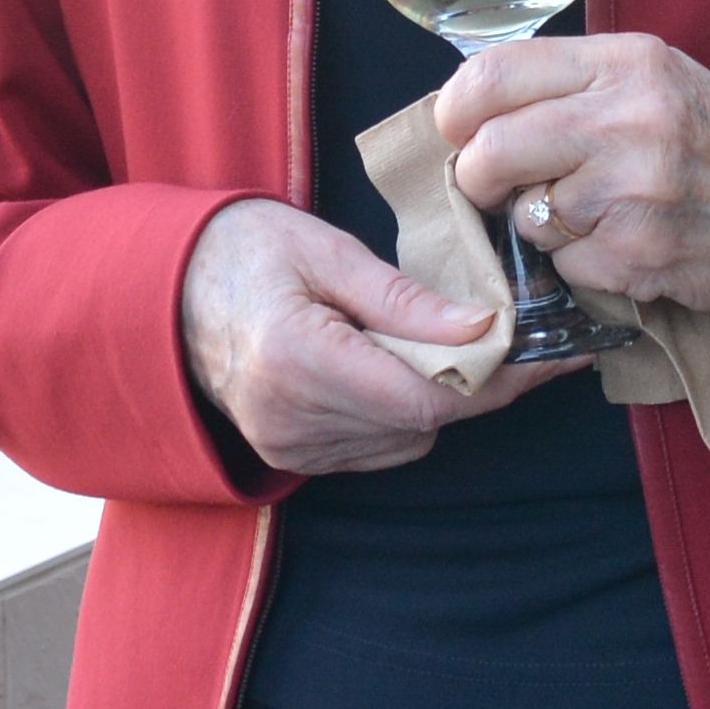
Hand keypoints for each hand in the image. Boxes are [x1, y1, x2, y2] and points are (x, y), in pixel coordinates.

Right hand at [175, 196, 518, 475]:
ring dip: (435, 394)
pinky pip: (379, 445)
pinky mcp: (291, 457)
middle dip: (473, 379)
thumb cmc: (241, 252)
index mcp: (296, 358)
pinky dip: (400, 410)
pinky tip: (385, 364)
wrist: (162, 292)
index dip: (496, 378)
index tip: (547, 352)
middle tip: (508, 332)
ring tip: (425, 337)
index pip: (425, 396)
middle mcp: (290, 418)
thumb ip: (405, 298)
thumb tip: (484, 327)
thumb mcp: (325, 252)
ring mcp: (288, 445)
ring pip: (407, 437)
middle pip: (423, 420)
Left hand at [436, 33, 709, 327]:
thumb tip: (476, 105)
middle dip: (476, 177)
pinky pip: (563, 264)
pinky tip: (623, 245)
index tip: (457, 130)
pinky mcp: (636, 256)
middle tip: (492, 186)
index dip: (456, 108)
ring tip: (591, 213)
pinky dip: (579, 263)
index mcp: (628, 62)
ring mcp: (633, 191)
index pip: (495, 73)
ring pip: (524, 212)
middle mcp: (629, 118)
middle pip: (491, 148)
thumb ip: (576, 82)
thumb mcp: (659, 80)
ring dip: (540, 223)